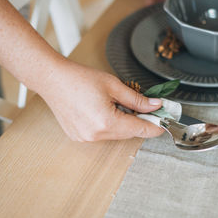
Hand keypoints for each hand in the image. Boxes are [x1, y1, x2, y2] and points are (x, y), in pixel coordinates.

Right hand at [38, 59, 164, 141]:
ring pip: (117, 134)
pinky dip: (110, 125)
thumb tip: (155, 106)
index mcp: (106, 122)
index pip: (140, 129)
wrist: (52, 79)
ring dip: (124, 123)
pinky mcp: (79, 137)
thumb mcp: (114, 85)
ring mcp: (86, 138)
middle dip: (140, 122)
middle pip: (129, 133)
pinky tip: (104, 110)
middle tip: (146, 109)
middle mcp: (96, 135)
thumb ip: (137, 99)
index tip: (165, 123)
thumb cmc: (79, 78)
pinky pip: (103, 134)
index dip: (155, 126)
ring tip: (118, 105)